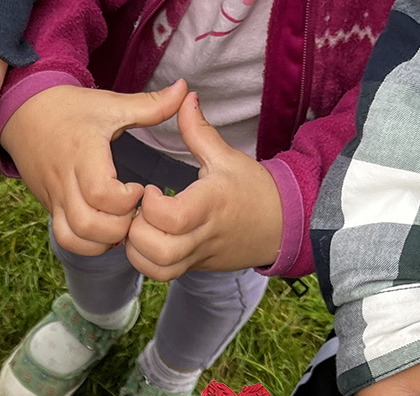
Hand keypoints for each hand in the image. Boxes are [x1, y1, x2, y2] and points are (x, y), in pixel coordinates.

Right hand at [0, 82, 189, 255]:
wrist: (24, 114)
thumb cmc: (71, 109)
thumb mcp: (110, 104)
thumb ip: (151, 104)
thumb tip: (184, 88)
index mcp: (83, 153)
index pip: (101, 193)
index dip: (127, 200)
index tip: (141, 188)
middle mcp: (65, 180)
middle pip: (89, 224)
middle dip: (120, 226)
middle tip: (136, 212)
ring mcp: (55, 198)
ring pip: (74, 237)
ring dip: (104, 240)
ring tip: (123, 223)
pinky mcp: (51, 207)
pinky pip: (66, 238)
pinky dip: (88, 244)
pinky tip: (106, 230)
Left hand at [124, 94, 282, 278]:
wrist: (283, 225)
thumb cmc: (254, 190)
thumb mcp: (227, 157)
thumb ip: (199, 130)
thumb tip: (184, 96)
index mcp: (210, 205)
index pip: (173, 218)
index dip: (150, 206)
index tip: (147, 189)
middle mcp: (203, 235)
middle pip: (161, 252)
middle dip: (137, 233)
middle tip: (136, 211)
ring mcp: (199, 255)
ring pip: (159, 270)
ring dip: (137, 251)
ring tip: (138, 226)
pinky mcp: (195, 268)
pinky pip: (163, 275)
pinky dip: (146, 262)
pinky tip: (145, 240)